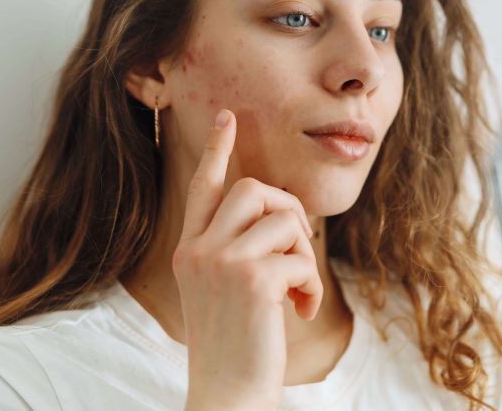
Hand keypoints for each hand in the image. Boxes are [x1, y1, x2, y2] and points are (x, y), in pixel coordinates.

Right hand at [174, 109, 323, 409]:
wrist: (227, 392)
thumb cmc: (234, 344)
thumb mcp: (224, 290)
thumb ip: (238, 249)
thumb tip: (282, 215)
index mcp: (190, 249)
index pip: (202, 187)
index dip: (217, 150)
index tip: (227, 118)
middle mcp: (199, 249)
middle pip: (253, 189)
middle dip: (287, 210)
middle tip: (297, 247)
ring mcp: (221, 261)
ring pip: (282, 218)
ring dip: (304, 252)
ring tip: (299, 289)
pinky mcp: (251, 279)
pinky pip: (301, 257)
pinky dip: (311, 284)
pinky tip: (302, 310)